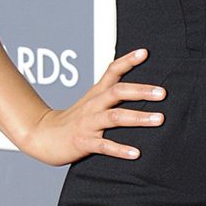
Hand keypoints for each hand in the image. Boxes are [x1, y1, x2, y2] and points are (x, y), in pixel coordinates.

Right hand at [19, 48, 165, 165]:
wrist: (43, 136)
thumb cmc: (73, 120)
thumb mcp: (91, 100)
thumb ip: (110, 90)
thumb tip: (134, 82)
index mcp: (96, 94)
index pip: (111, 71)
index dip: (127, 61)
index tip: (144, 53)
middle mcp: (93, 105)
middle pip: (117, 92)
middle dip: (141, 91)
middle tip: (163, 93)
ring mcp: (88, 123)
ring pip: (114, 117)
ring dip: (138, 118)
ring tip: (159, 119)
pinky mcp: (84, 142)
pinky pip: (104, 146)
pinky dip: (121, 149)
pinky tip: (136, 153)